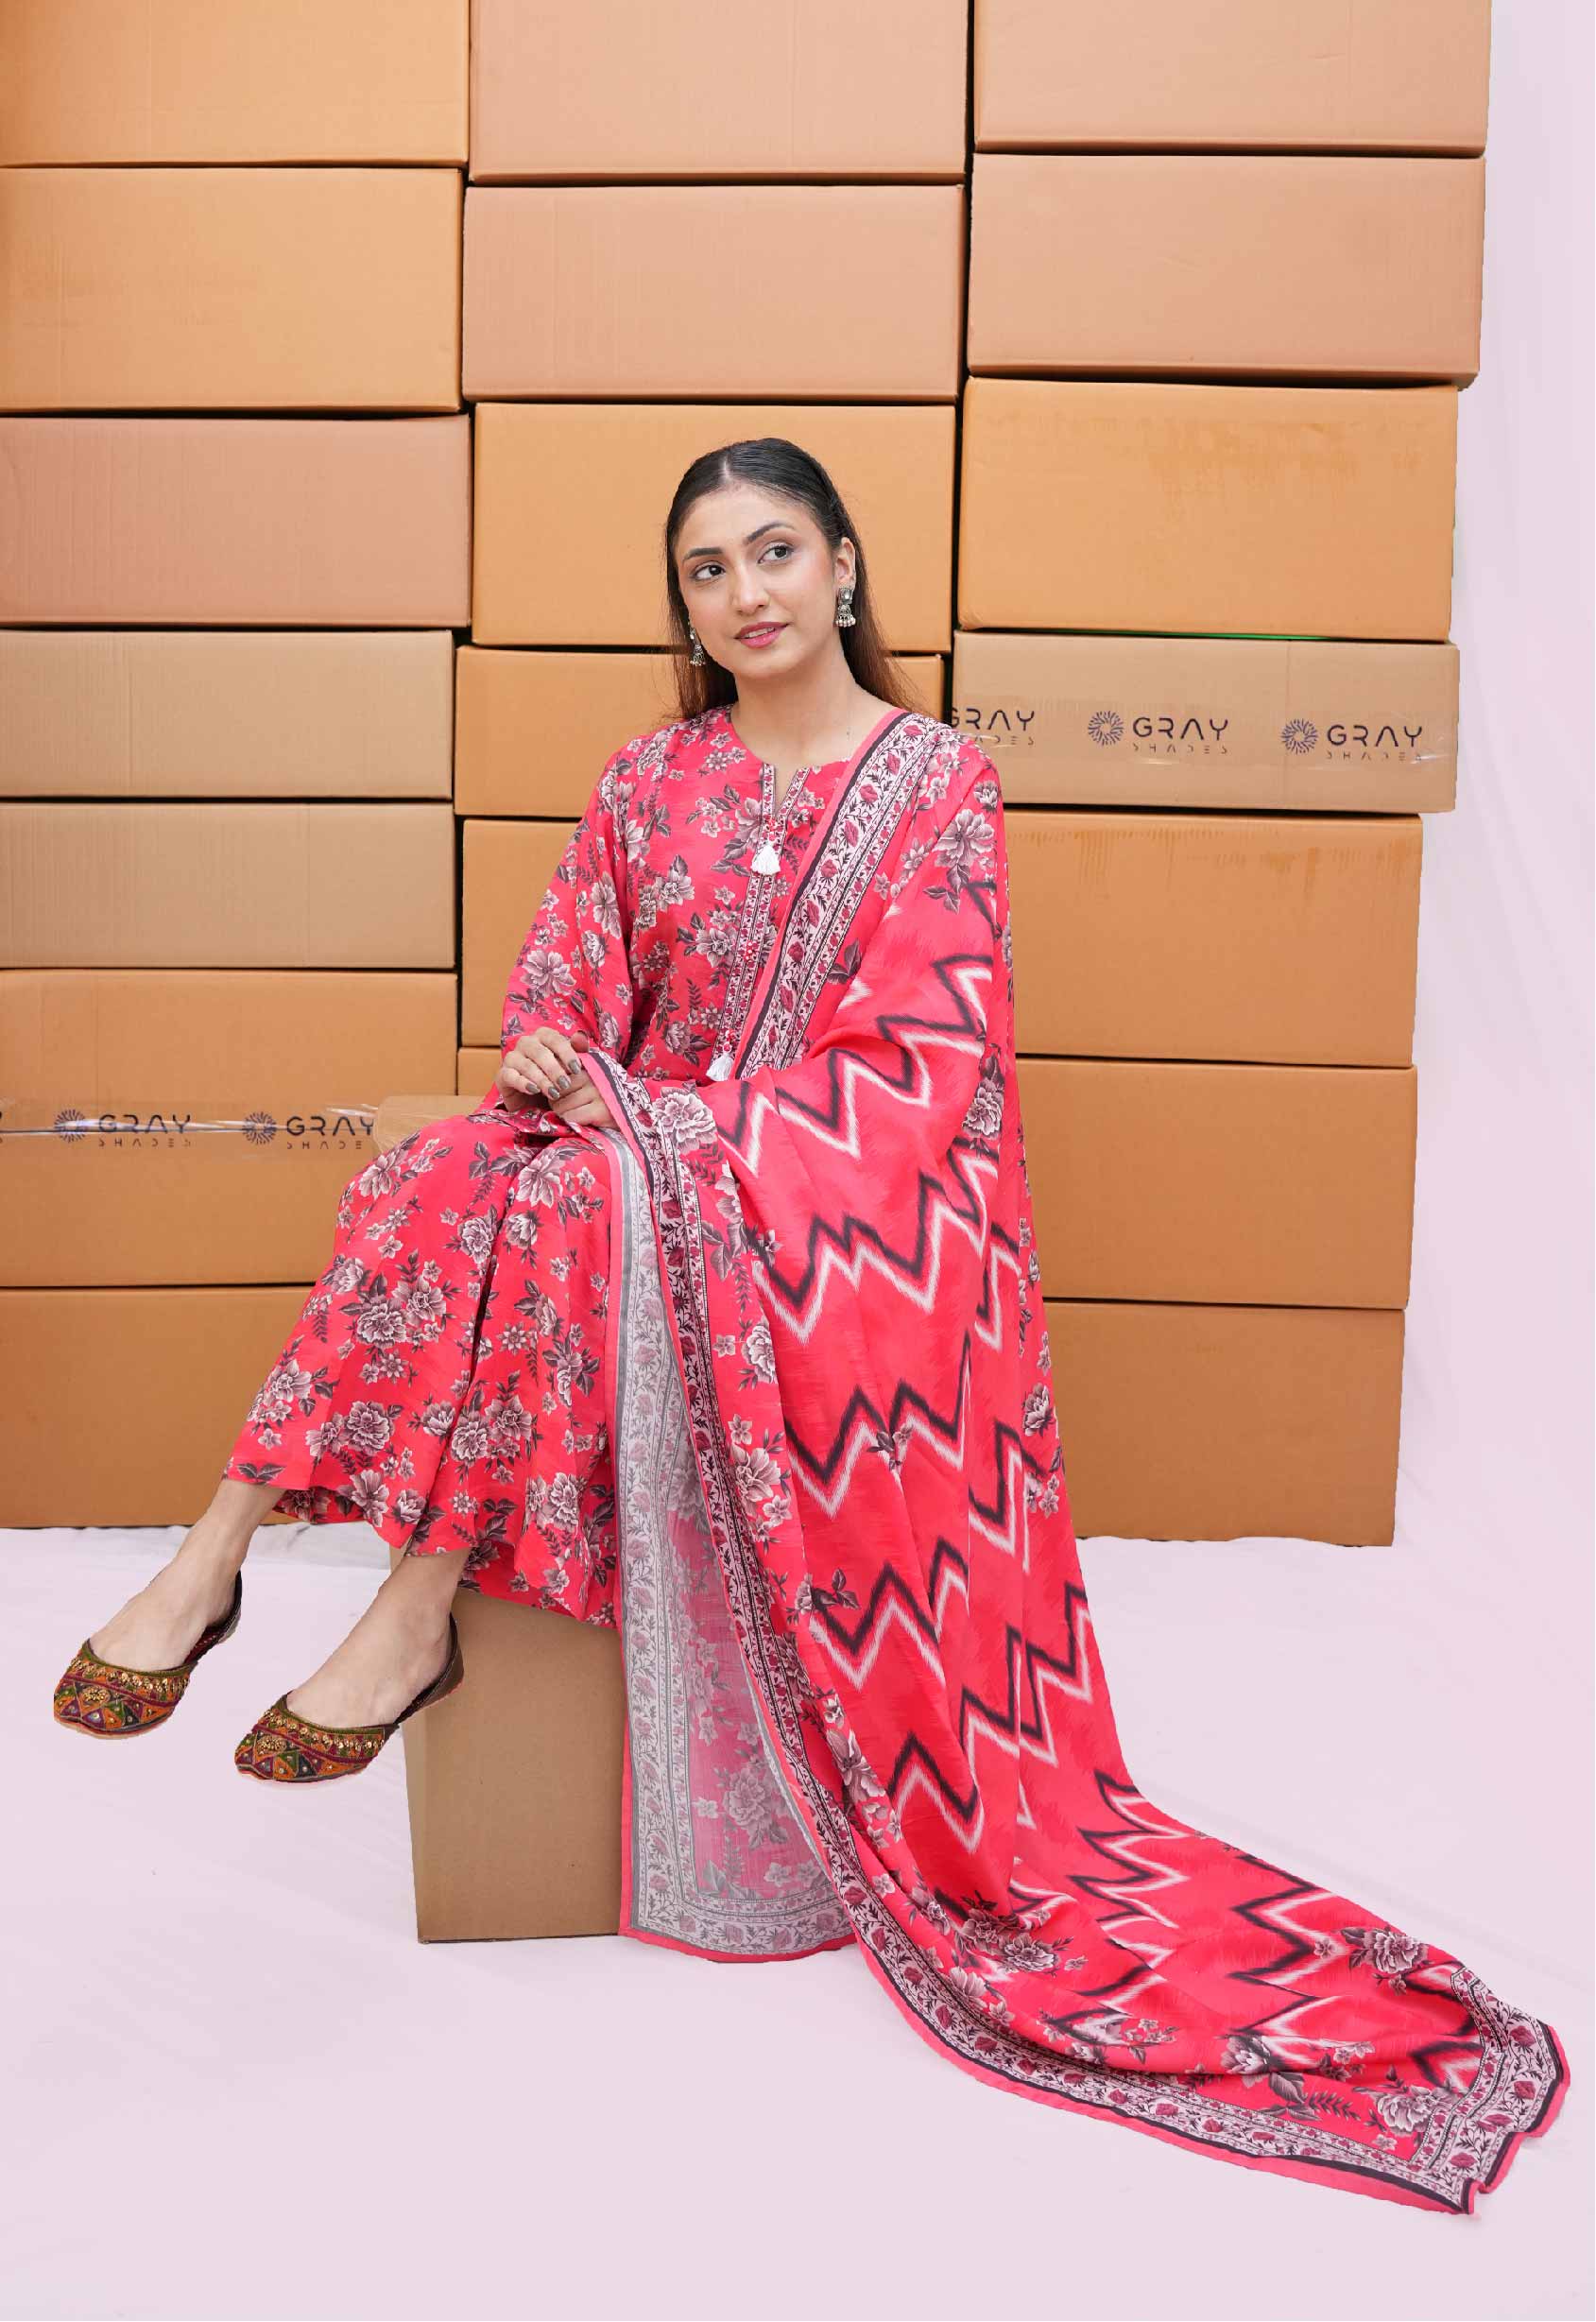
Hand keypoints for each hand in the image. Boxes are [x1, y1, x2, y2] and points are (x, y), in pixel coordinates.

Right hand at [497, 1028, 617, 1130]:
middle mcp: (526, 1043)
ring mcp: (512, 1058)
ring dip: (542, 1080)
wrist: (535, 1101)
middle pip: (540, 1052)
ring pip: (526, 1065)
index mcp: (543, 1036)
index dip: (566, 1053)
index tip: (577, 1070)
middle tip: (565, 1085)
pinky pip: (510, 1076)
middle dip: (554, 1069)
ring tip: (554, 1094)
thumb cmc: (555, 1078)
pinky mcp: (502, 1075)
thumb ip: (577, 1051)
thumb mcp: (568, 1066)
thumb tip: (581, 1037)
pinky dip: (523, 1083)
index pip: (555, 1039)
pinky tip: (534, 1090)